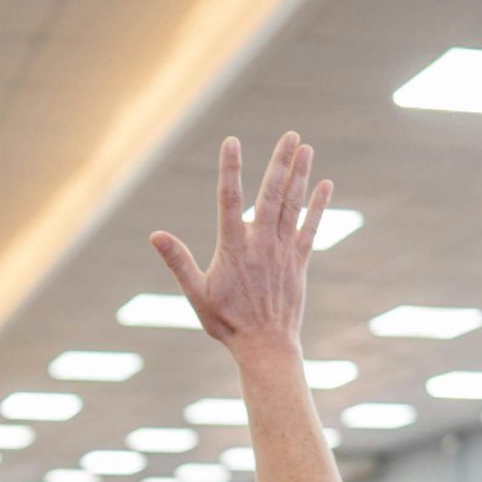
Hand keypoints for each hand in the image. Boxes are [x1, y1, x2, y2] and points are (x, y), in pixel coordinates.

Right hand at [149, 132, 332, 356]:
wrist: (265, 347)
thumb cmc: (227, 322)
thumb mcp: (196, 293)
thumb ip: (178, 262)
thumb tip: (155, 236)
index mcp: (233, 247)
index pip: (229, 199)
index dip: (230, 168)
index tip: (232, 142)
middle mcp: (261, 243)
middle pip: (272, 194)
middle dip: (281, 162)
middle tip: (291, 135)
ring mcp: (284, 251)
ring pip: (293, 205)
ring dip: (300, 175)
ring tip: (305, 147)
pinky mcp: (299, 261)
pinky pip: (311, 227)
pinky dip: (318, 205)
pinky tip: (325, 184)